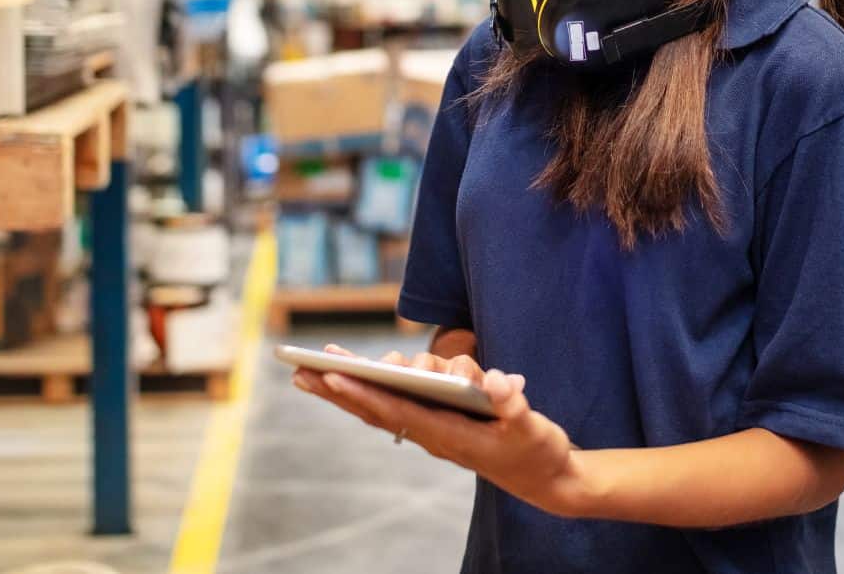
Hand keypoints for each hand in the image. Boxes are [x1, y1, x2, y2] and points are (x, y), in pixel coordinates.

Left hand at [291, 345, 588, 516]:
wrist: (545, 478)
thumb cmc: (537, 451)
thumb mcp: (532, 427)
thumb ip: (513, 405)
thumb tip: (495, 382)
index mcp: (451, 436)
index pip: (397, 412)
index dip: (364, 394)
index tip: (331, 377)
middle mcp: (435, 434)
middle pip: (377, 409)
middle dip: (338, 389)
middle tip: (299, 371)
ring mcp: (435, 430)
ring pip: (383, 406)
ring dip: (351, 387)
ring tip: (320, 366)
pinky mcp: (441, 423)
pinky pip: (396, 406)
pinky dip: (371, 392)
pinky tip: (353, 381)